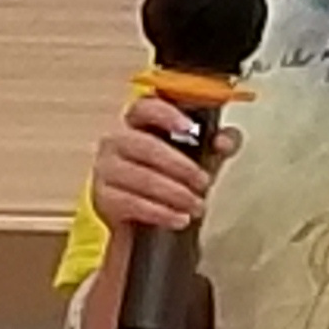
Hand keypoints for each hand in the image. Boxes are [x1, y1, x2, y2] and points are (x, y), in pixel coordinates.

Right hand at [90, 93, 239, 235]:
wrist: (147, 220)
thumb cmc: (172, 178)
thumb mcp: (201, 157)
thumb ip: (220, 143)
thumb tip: (224, 141)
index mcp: (138, 123)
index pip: (145, 107)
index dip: (166, 114)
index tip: (189, 128)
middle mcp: (117, 141)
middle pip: (146, 146)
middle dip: (180, 165)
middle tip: (204, 182)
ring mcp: (106, 169)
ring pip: (141, 177)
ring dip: (174, 193)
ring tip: (197, 206)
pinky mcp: (103, 198)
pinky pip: (132, 203)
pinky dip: (160, 212)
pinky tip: (179, 218)